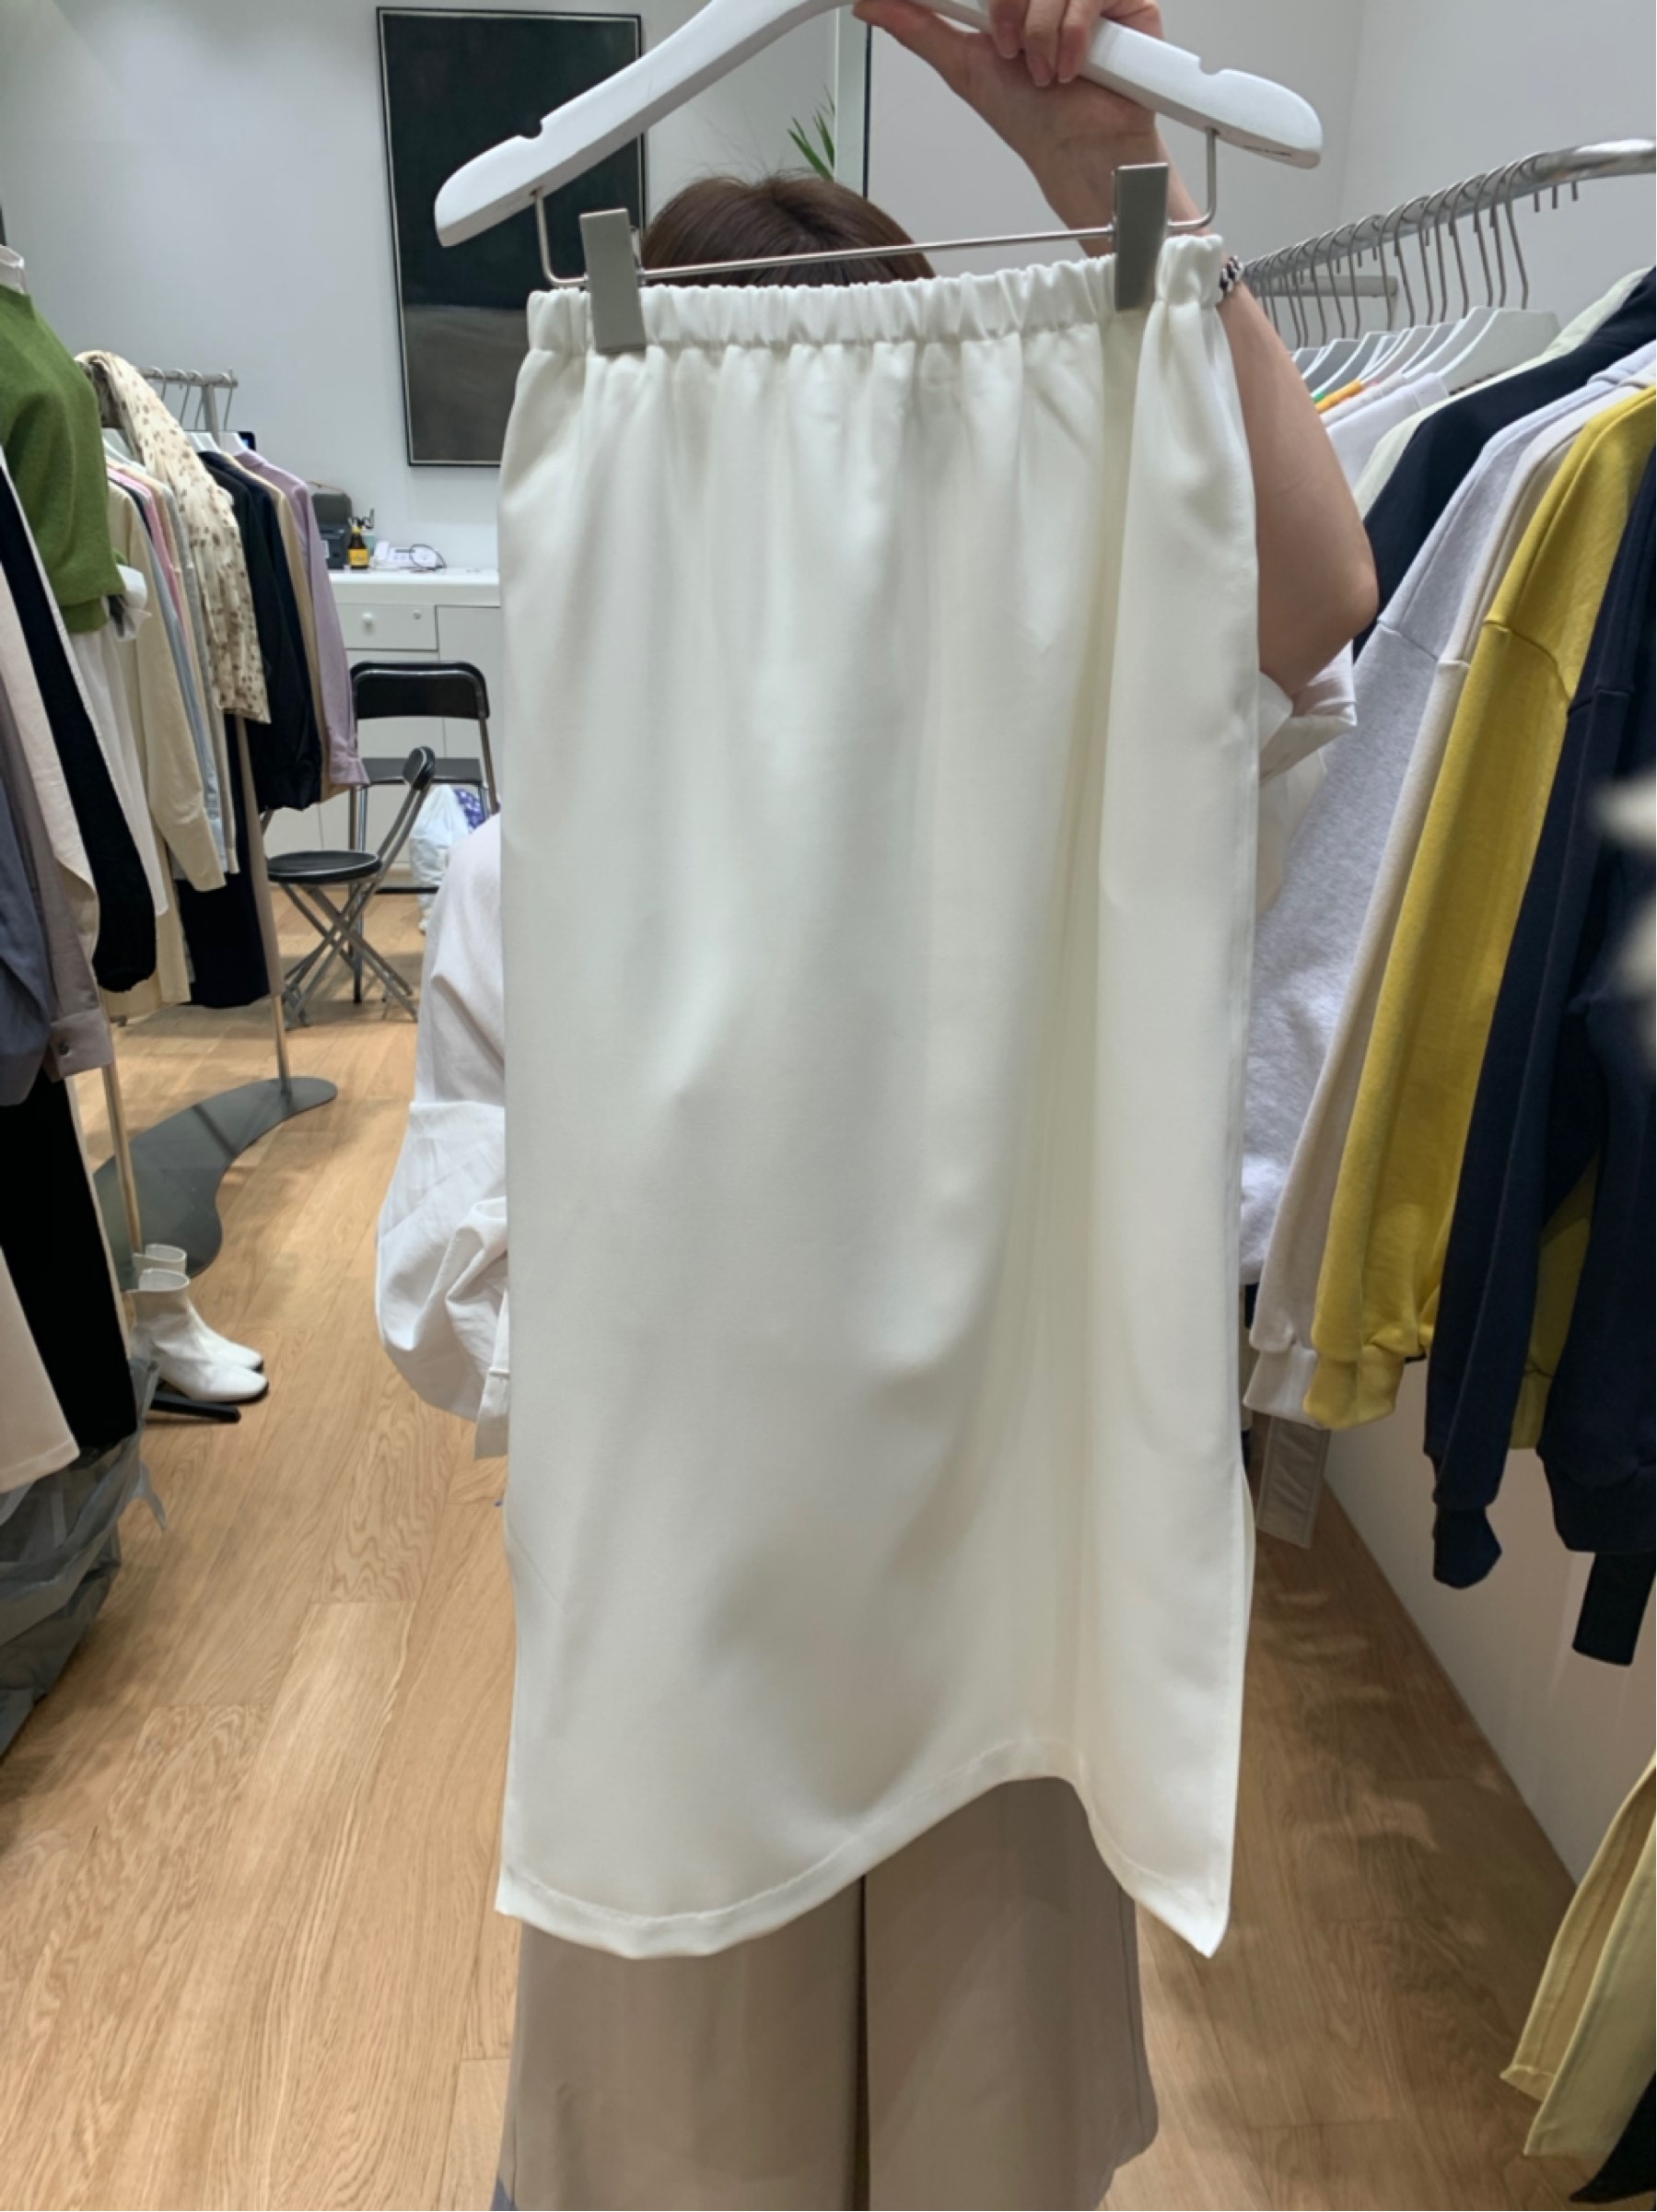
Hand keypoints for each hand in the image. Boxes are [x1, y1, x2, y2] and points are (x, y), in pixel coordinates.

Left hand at [852, 0, 1193, 229]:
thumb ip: (920, 27)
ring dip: (1038, 32)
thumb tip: (871, 4)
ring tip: (1042, 71)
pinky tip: (1071, 66)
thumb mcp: (963, 65)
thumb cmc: (1033, 117)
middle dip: (1005, 10)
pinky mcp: (1126, 0)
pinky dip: (1072, 34)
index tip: (978, 24)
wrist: (1077, 153)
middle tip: (1008, 49)